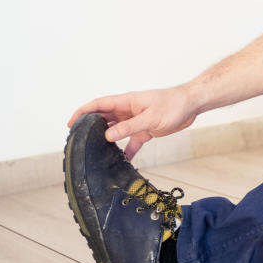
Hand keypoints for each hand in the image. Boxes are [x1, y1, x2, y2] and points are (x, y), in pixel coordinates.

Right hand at [67, 87, 198, 159]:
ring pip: (116, 130)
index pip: (99, 105)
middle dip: (91, 127)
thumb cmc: (173, 104)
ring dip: (107, 140)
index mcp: (126, 102)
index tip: (71, 123)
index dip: (83, 112)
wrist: (191, 105)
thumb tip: (107, 135)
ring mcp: (136, 120)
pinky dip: (126, 150)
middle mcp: (128, 110)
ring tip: (96, 152)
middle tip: (79, 140)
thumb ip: (128, 127)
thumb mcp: (150, 117)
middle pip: (104, 118)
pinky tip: (122, 160)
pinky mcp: (145, 130)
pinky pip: (131, 141)